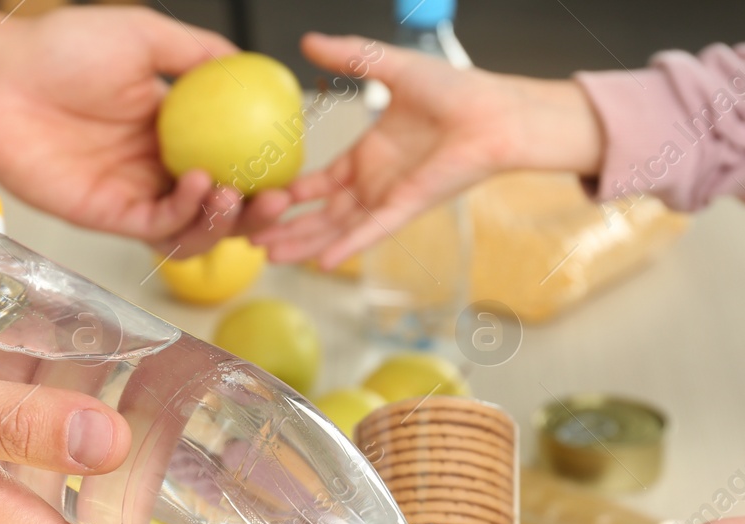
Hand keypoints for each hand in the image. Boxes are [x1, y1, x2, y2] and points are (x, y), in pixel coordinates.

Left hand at [0, 7, 290, 255]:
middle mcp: (155, 165)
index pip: (229, 160)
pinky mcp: (107, 216)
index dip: (263, 171)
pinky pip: (159, 227)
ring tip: (236, 193)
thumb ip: (197, 54)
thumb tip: (249, 68)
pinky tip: (200, 185)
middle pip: (221, 205)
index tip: (291, 167)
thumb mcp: (143, 35)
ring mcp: (133, 193)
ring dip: (225, 220)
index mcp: (170, 127)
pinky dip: (186, 214)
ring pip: (194, 227)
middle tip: (278, 198)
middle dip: (257, 211)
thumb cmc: (57, 50)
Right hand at [253, 33, 602, 267]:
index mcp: (368, 158)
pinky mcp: (407, 206)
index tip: (258, 200)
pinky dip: (348, 246)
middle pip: (320, 217)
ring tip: (268, 257)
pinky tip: (322, 263)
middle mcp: (374, 184)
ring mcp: (388, 199)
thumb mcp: (390, 67)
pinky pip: (372, 231)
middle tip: (250, 240)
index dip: (289, 196)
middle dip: (285, 230)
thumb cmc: (456, 92)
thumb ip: (349, 56)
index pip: (319, 186)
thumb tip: (309, 40)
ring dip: (304, 244)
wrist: (494, 110)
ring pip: (337, 230)